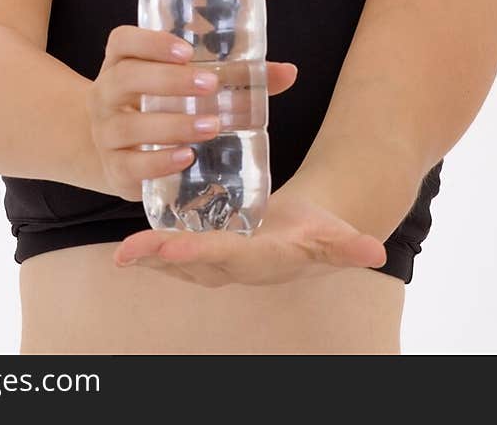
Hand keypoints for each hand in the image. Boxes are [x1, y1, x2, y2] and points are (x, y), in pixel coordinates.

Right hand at [86, 24, 297, 201]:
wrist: (114, 148)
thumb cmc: (160, 103)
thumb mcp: (185, 82)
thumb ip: (235, 76)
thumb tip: (288, 72)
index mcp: (122, 61)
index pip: (123, 41)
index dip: (150, 41)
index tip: (187, 49)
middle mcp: (106, 92)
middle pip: (125, 78)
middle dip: (168, 81)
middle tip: (210, 86)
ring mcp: (105, 132)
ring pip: (127, 125)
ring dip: (171, 125)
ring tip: (210, 126)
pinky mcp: (113, 169)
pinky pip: (128, 166)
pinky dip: (157, 163)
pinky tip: (186, 157)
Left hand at [112, 185, 387, 287]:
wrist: (305, 235)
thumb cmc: (319, 229)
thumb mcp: (336, 234)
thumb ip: (350, 245)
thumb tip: (375, 250)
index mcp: (260, 260)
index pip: (226, 256)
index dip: (199, 251)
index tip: (172, 248)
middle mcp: (235, 267)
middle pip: (193, 262)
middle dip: (162, 257)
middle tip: (130, 252)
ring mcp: (219, 263)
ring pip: (180, 261)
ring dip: (150, 257)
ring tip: (121, 253)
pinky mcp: (209, 252)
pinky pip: (177, 254)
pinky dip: (153, 251)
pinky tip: (129, 246)